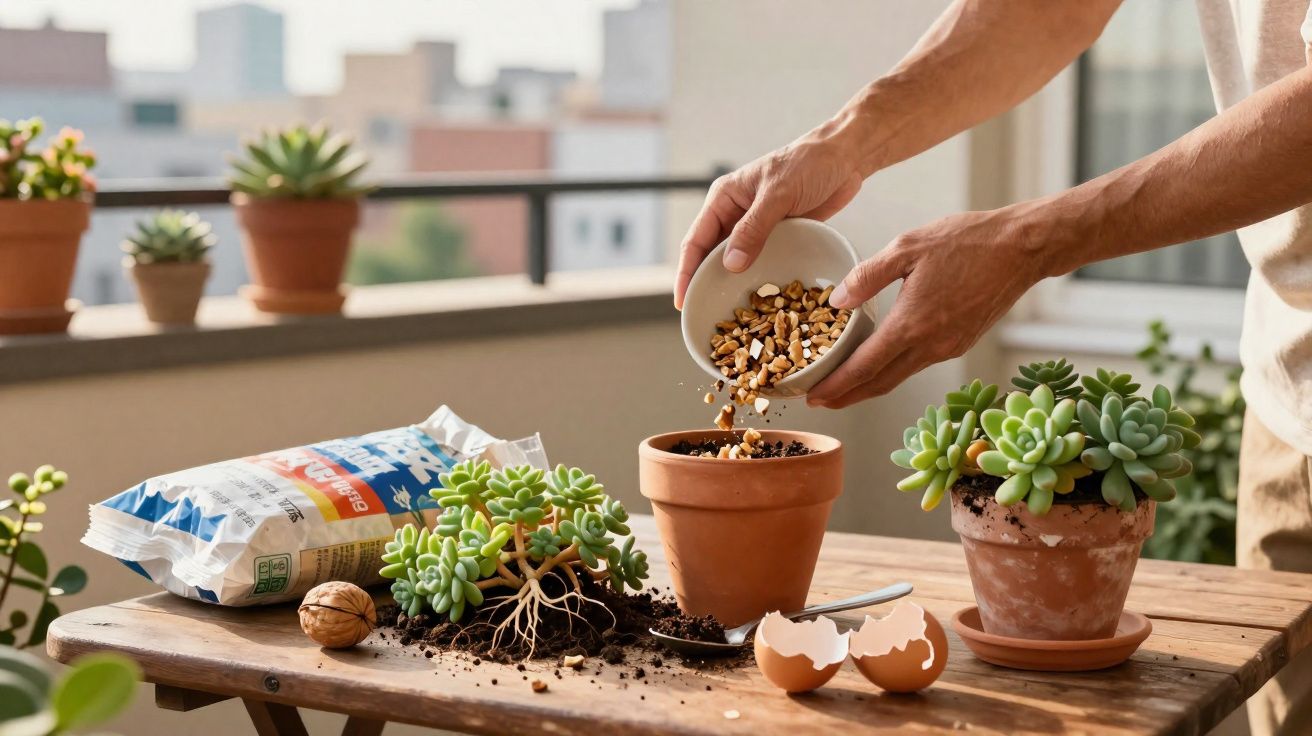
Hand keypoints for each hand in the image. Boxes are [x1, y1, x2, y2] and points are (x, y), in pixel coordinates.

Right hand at [674, 125, 865, 308]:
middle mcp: (735, 213)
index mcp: (724, 198)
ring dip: (734, 283)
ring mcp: (757, 226)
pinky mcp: (779, 235)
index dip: (686, 271)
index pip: (696, 240)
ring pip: (737, 260)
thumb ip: (753, 228)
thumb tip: (730, 264)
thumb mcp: (778, 194)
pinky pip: (762, 260)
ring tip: (731, 315)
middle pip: (712, 255)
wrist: (846, 156)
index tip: (682, 300)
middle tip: (704, 313)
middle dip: (706, 282)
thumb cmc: (809, 163)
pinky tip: (762, 300)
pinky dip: (759, 278)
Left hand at [806, 206, 1051, 408]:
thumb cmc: (968, 241)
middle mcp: (931, 346)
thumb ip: (867, 275)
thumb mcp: (908, 246)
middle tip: (820, 401)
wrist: (1023, 248)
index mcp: (912, 325)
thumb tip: (836, 300)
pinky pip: (919, 364)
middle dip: (847, 397)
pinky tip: (881, 359)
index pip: (864, 368)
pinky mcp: (962, 343)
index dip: (836, 386)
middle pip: (880, 384)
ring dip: (870, 385)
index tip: (813, 397)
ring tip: (844, 384)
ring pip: (900, 376)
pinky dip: (894, 369)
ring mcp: (949, 348)